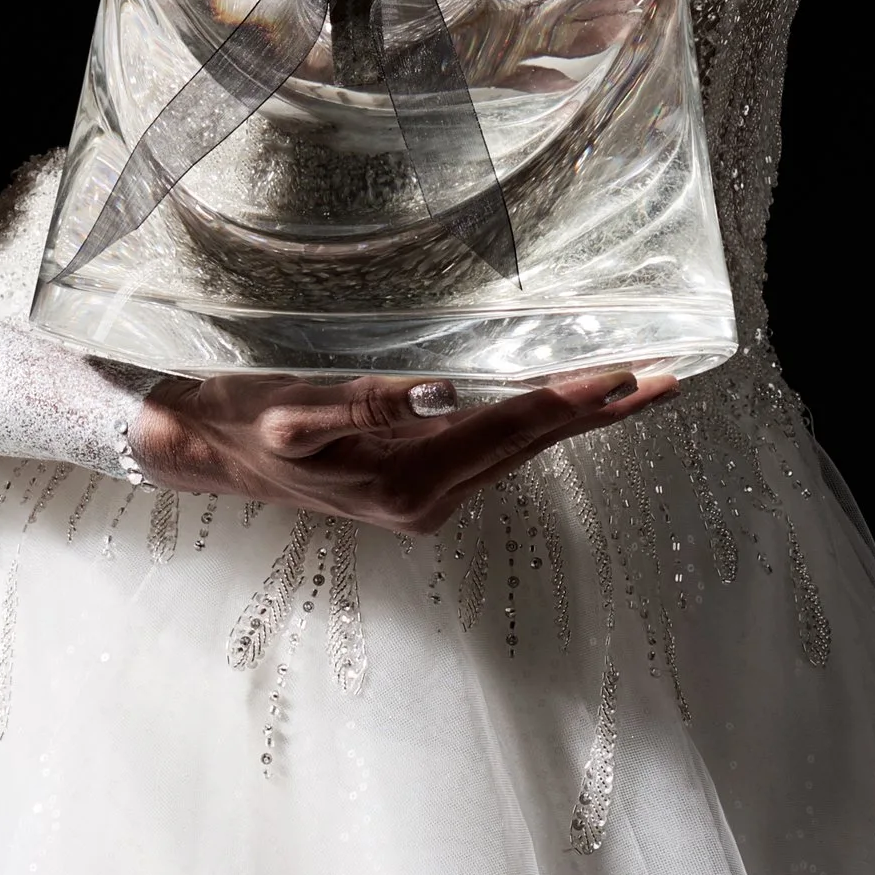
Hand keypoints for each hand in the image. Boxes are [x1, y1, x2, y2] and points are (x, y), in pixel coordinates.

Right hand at [134, 365, 677, 533]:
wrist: (204, 452)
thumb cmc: (246, 422)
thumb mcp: (295, 411)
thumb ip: (366, 404)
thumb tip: (444, 392)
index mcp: (407, 482)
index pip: (510, 428)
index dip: (572, 398)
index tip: (629, 373)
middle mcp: (428, 501)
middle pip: (530, 444)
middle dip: (601, 411)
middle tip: (670, 378)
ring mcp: (425, 501)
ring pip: (516, 450)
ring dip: (576, 419)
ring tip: (635, 387)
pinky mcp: (417, 488)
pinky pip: (490, 451)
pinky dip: (533, 425)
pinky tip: (560, 406)